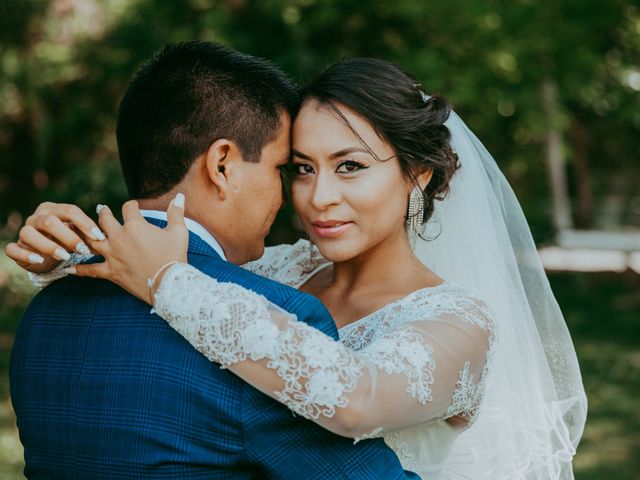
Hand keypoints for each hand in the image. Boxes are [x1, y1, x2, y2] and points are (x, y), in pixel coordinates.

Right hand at [4, 202, 105, 273]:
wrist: (44, 255)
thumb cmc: (64, 241)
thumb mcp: (77, 235)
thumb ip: (87, 233)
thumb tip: (106, 236)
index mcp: (53, 209)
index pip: (70, 211)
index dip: (85, 223)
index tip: (100, 237)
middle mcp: (36, 217)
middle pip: (50, 221)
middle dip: (69, 236)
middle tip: (84, 250)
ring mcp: (24, 232)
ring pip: (30, 234)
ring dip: (49, 245)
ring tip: (65, 256)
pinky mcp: (14, 248)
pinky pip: (13, 249)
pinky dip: (26, 255)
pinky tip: (40, 260)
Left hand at [67, 194, 188, 303]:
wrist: (169, 282)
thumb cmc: (174, 255)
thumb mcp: (179, 231)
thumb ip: (176, 212)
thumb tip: (179, 196)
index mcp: (135, 225)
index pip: (128, 208)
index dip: (131, 205)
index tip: (133, 207)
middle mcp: (119, 237)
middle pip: (104, 220)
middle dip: (104, 214)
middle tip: (103, 211)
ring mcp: (112, 255)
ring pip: (92, 240)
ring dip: (85, 234)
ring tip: (82, 230)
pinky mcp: (111, 272)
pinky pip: (90, 270)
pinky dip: (79, 269)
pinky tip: (68, 267)